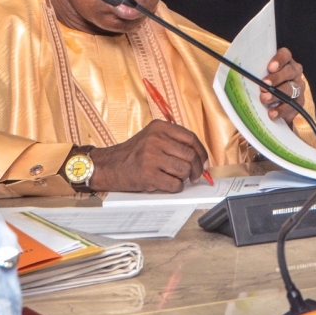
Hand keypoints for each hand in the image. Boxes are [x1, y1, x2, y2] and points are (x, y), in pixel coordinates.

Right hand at [89, 120, 209, 192]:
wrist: (110, 166)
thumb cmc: (135, 153)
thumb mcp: (153, 137)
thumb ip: (175, 142)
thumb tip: (201, 158)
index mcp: (159, 127)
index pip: (191, 138)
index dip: (202, 153)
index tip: (205, 163)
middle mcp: (155, 139)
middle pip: (190, 155)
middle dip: (197, 169)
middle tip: (196, 176)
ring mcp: (151, 157)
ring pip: (184, 170)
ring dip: (184, 178)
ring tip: (175, 177)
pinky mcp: (147, 174)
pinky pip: (174, 184)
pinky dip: (176, 187)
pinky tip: (168, 184)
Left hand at [259, 47, 305, 124]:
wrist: (274, 102)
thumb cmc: (263, 83)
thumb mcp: (259, 74)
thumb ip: (253, 71)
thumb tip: (235, 72)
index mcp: (285, 62)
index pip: (285, 55)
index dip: (279, 60)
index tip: (269, 67)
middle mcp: (294, 73)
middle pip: (289, 72)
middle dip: (276, 79)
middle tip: (263, 85)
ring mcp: (298, 88)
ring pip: (291, 90)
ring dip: (277, 95)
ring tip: (264, 99)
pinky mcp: (298, 103)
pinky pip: (292, 107)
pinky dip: (282, 110)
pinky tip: (272, 113)